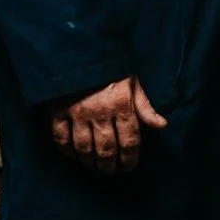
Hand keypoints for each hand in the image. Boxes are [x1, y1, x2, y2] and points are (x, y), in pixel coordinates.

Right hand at [49, 76, 167, 174]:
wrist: (76, 48)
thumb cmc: (108, 65)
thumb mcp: (132, 81)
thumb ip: (145, 105)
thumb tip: (161, 125)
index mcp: (121, 105)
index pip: (130, 141)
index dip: (130, 159)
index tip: (128, 167)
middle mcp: (100, 113)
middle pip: (106, 150)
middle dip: (110, 165)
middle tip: (110, 171)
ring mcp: (77, 113)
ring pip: (84, 148)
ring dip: (90, 161)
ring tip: (93, 166)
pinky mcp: (57, 111)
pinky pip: (61, 138)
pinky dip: (66, 150)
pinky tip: (72, 154)